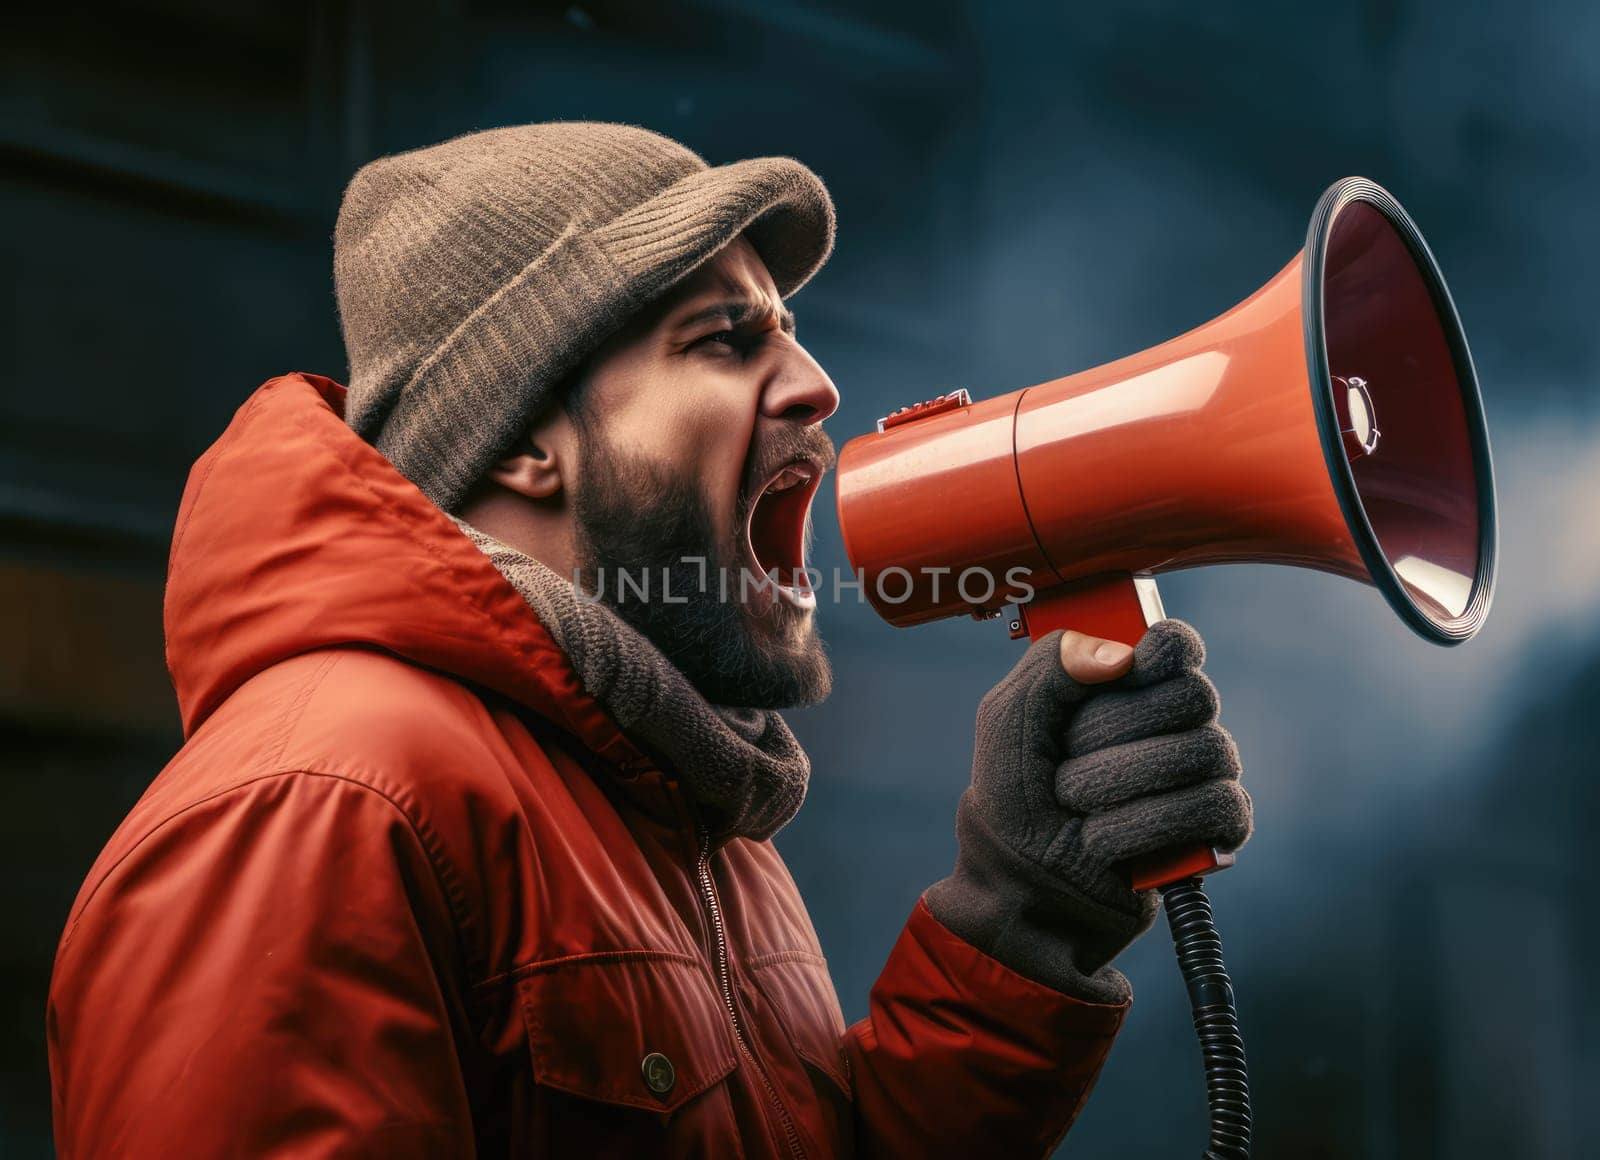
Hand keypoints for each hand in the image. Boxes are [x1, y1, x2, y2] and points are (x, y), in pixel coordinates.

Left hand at [924, 620, 1250, 1002]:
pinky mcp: (1218, 830)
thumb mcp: (1008, 720)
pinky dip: (1145, 825)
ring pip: (1202, 751)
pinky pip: (1215, 806)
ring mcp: (1203, 775)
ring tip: (1076, 807)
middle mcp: (1177, 724)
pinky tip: (1104, 841)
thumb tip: (1123, 656)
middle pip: (1191, 695)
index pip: (1178, 644)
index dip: (1161, 651)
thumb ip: (1051, 666)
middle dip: (1113, 731)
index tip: (1126, 671)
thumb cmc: (1016, 800)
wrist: (1022, 886)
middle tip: (1066, 761)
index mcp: (1130, 685)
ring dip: (1118, 782)